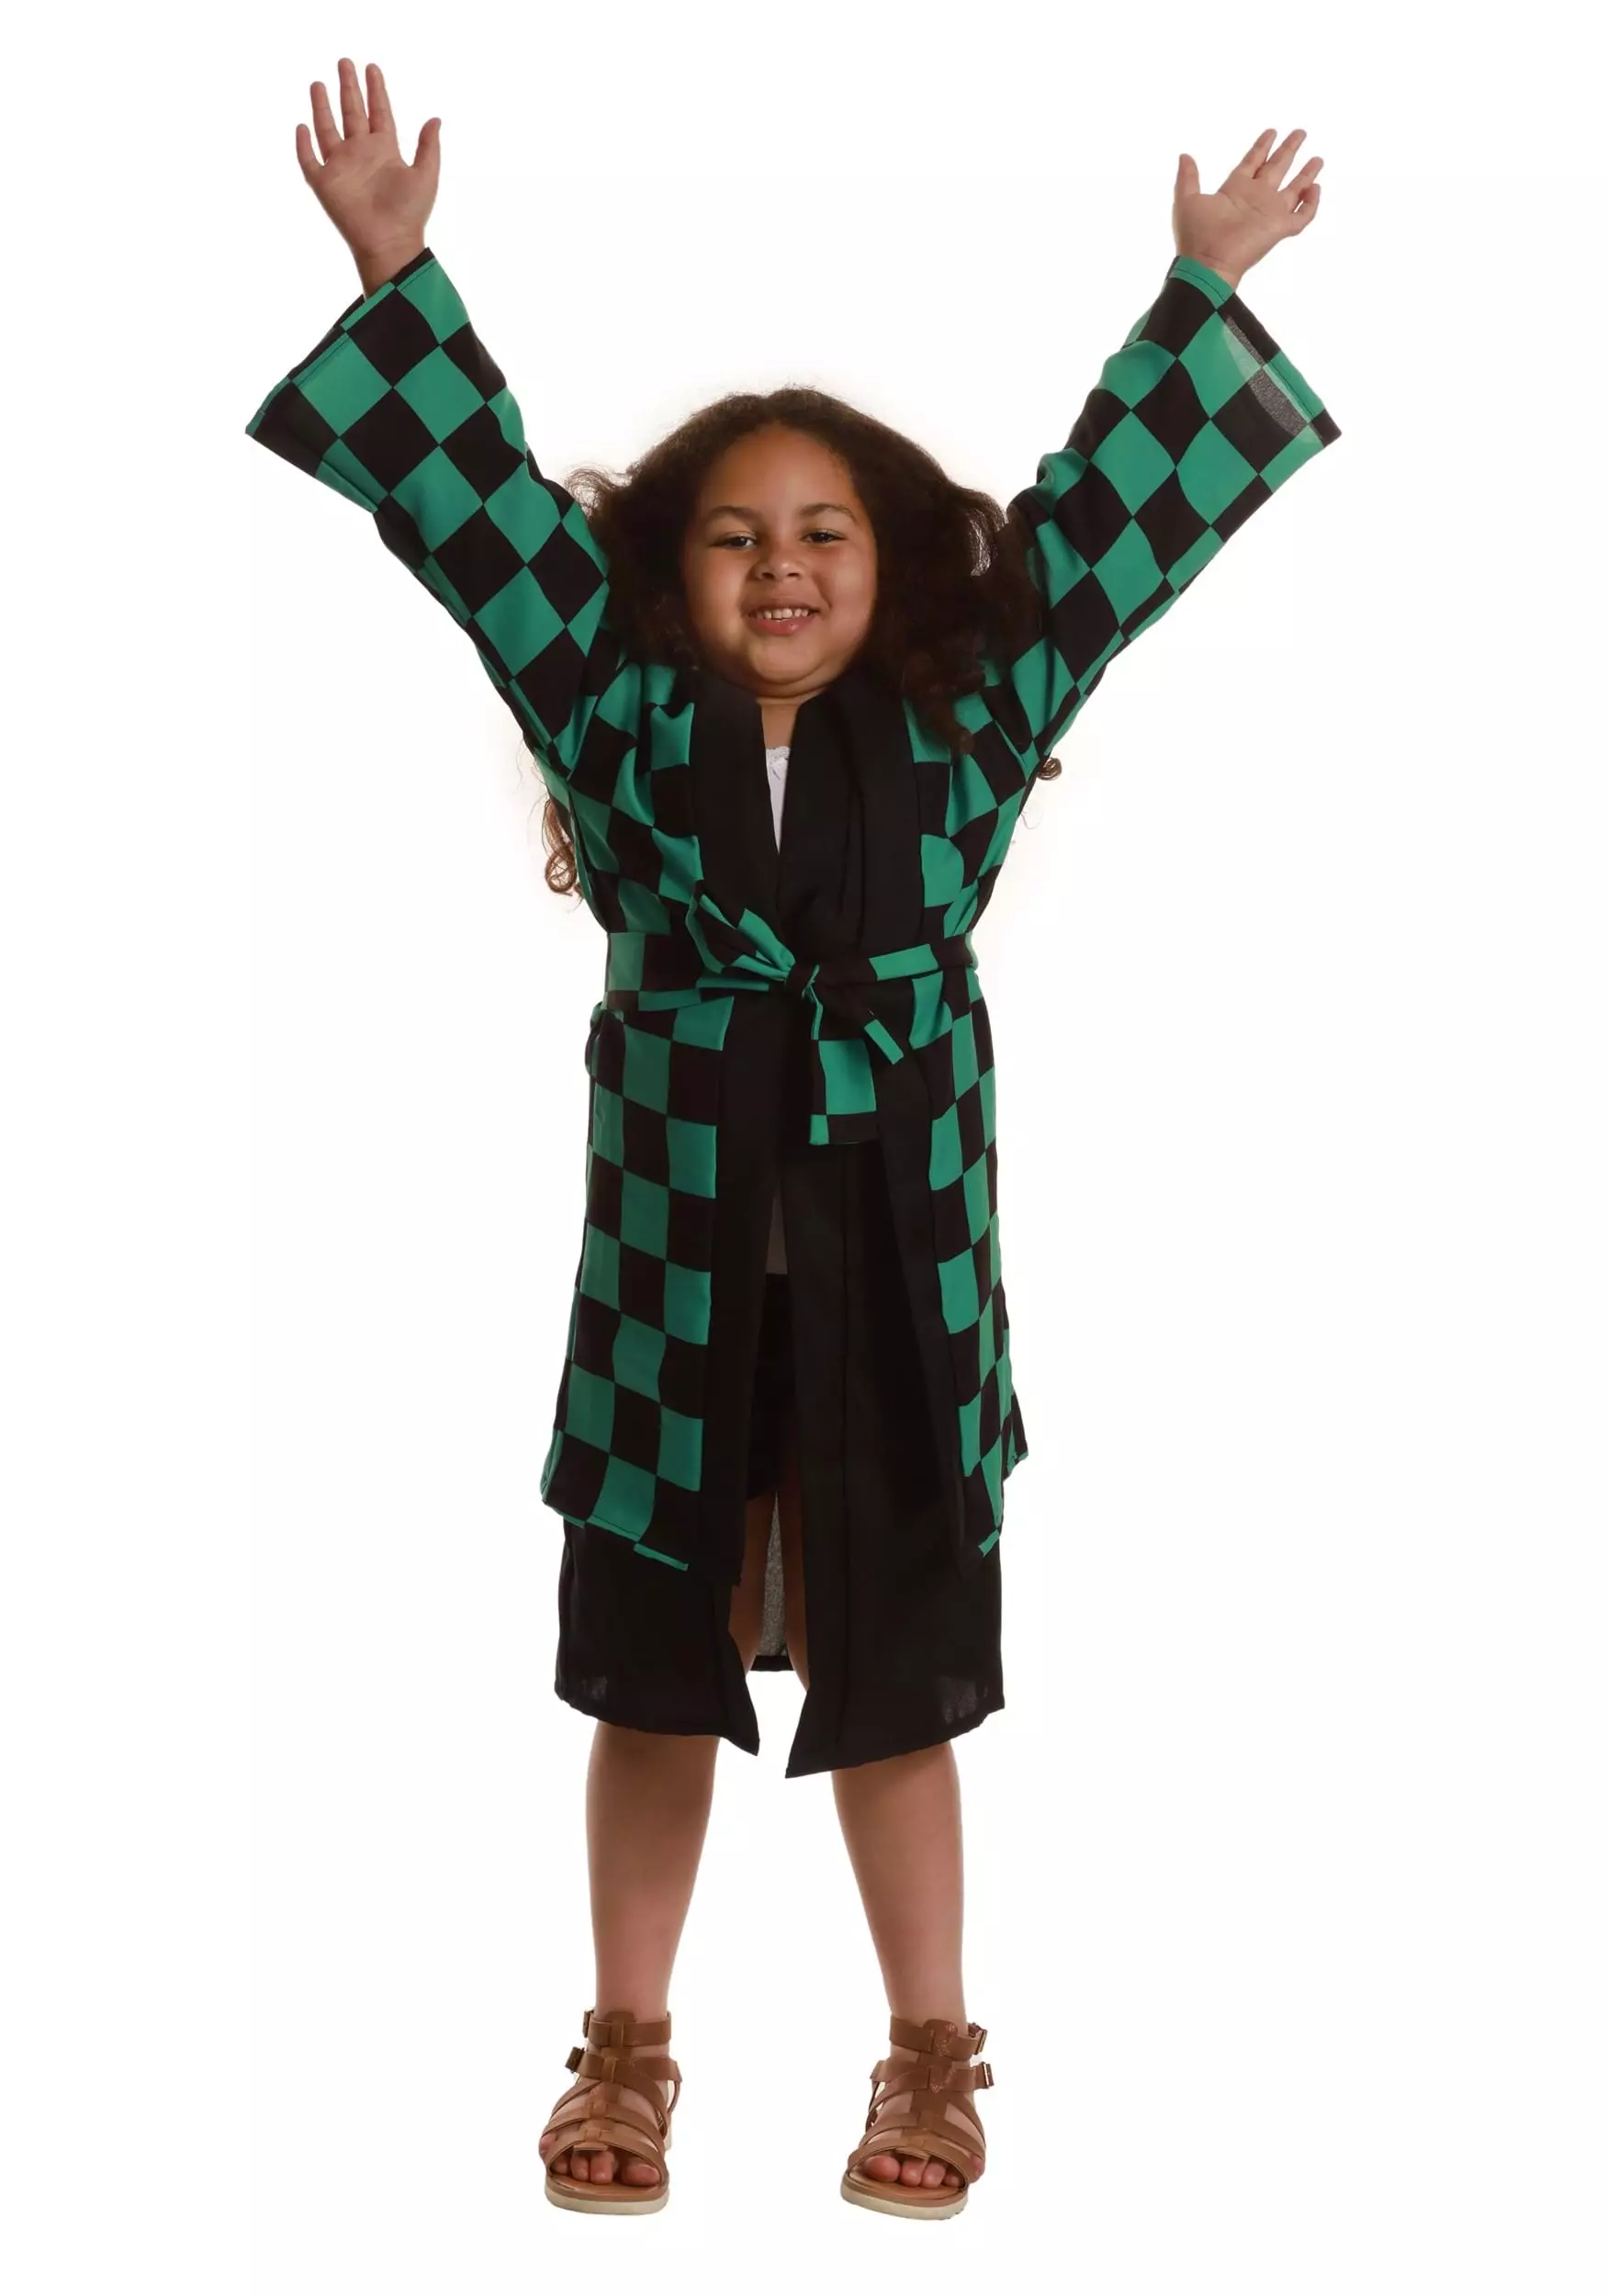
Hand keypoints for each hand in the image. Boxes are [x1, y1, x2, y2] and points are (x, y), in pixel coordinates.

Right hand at [295, 58, 440, 267]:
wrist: (390, 243)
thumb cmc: (410, 214)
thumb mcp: (426, 175)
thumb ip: (429, 146)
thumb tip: (436, 118)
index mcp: (385, 151)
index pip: (379, 113)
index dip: (376, 91)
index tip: (372, 68)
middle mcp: (361, 155)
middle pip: (352, 113)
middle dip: (348, 87)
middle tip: (344, 61)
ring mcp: (341, 167)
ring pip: (327, 129)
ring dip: (322, 107)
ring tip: (318, 83)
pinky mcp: (324, 183)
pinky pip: (309, 160)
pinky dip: (303, 144)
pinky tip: (302, 126)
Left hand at [1172, 129, 1323, 288]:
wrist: (1207, 263)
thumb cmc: (1195, 236)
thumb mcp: (1186, 199)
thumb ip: (1188, 177)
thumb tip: (1184, 155)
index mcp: (1235, 189)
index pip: (1253, 161)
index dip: (1262, 146)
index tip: (1271, 131)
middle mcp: (1255, 197)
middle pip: (1277, 168)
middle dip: (1288, 150)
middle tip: (1300, 132)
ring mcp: (1269, 212)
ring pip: (1294, 189)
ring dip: (1306, 173)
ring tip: (1318, 158)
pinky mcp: (1280, 228)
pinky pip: (1302, 216)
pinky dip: (1311, 204)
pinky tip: (1315, 189)